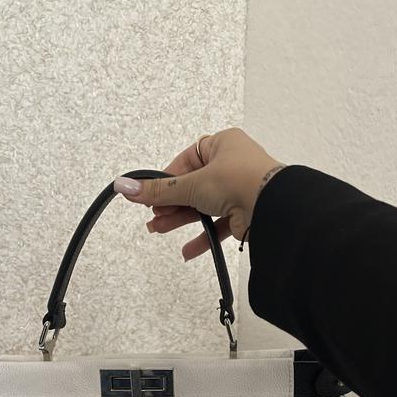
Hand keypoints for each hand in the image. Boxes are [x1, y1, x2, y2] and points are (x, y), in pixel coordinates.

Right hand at [113, 127, 285, 260]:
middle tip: (152, 216)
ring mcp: (239, 191)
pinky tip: (187, 250)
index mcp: (222, 145)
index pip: (186, 161)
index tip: (151, 193)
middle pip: (192, 186)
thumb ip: (158, 190)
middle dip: (171, 203)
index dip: (168, 179)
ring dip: (182, 220)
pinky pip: (218, 226)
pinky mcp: (244, 215)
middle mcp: (232, 166)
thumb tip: (125, 186)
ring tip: (159, 230)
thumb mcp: (190, 184)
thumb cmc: (239, 180)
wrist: (272, 206)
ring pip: (203, 206)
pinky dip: (203, 238)